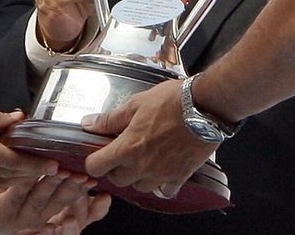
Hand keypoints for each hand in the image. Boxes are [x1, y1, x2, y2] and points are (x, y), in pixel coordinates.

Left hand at [0, 171, 111, 234]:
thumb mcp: (22, 180)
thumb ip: (41, 170)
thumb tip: (61, 152)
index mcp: (39, 212)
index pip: (71, 211)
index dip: (89, 207)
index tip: (103, 194)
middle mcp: (30, 221)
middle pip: (59, 208)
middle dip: (74, 192)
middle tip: (85, 177)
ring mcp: (15, 222)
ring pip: (40, 205)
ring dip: (53, 188)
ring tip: (64, 173)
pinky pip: (14, 199)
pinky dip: (24, 185)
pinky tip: (30, 173)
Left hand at [79, 80, 216, 196]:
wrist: (205, 107)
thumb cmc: (172, 101)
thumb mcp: (136, 104)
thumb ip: (110, 119)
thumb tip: (88, 124)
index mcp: (127, 147)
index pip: (96, 167)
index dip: (94, 160)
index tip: (99, 153)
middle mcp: (142, 166)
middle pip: (117, 180)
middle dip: (115, 168)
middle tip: (122, 152)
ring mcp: (161, 174)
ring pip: (139, 187)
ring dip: (137, 176)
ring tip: (143, 159)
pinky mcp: (179, 177)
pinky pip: (164, 191)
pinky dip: (160, 184)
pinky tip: (162, 169)